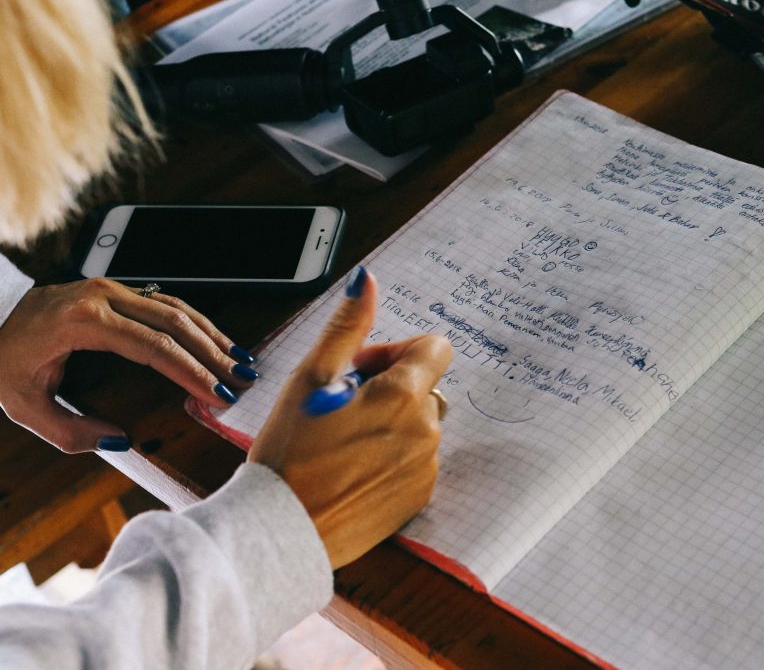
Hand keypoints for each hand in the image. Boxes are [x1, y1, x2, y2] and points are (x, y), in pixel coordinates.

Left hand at [0, 278, 257, 452]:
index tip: (216, 394)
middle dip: (213, 356)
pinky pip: (166, 303)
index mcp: (84, 321)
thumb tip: (120, 442)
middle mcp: (103, 297)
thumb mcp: (22, 404)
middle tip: (241, 381)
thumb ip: (70, 431)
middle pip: (175, 325)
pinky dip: (195, 324)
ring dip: (212, 336)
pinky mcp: (116, 291)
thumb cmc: (1, 358)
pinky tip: (214, 341)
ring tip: (240, 362)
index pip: (154, 348)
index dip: (191, 373)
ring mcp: (112, 289)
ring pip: (177, 309)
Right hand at [248, 269, 451, 568]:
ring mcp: (425, 468)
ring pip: (417, 425)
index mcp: (403, 395)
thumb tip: (368, 280)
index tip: (360, 370)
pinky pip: (415, 462)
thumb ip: (348, 326)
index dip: (395, 352)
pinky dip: (391, 458)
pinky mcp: (418, 498)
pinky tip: (351, 470)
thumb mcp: (310, 377)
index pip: (434, 348)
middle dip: (388, 388)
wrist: (280, 531)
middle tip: (339, 408)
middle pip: (422, 387)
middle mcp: (425, 431)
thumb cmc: (289, 453)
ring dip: (389, 424)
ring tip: (340, 443)